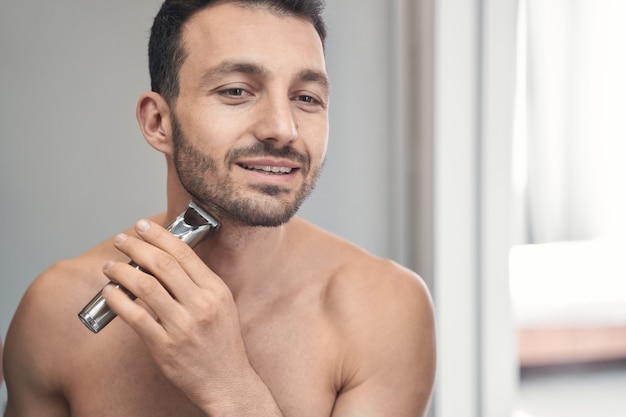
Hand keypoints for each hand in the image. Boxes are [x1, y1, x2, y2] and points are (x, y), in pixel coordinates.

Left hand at [102, 219, 250, 407]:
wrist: (227, 382)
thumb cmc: (222, 343)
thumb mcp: (223, 305)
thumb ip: (199, 283)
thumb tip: (167, 259)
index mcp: (216, 290)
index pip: (184, 253)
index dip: (159, 236)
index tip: (142, 227)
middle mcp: (201, 304)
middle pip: (162, 264)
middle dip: (136, 247)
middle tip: (121, 240)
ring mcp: (183, 326)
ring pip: (145, 286)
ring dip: (122, 271)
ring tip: (110, 266)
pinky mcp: (165, 347)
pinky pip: (134, 317)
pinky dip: (118, 300)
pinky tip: (110, 293)